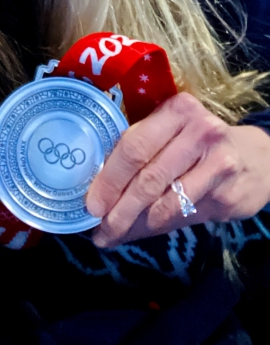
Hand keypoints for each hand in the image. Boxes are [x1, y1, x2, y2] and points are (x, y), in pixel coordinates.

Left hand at [85, 92, 269, 247]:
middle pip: (148, 175)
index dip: (110, 178)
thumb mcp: (172, 134)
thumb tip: (98, 190)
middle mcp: (199, 131)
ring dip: (135, 222)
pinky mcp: (228, 191)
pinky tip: (143, 230)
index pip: (135, 145)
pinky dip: (157, 225)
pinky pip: (183, 214)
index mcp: (176, 110)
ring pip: (165, 200)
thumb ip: (141, 154)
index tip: (91, 203)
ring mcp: (218, 162)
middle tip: (99, 226)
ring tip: (114, 233)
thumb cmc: (199, 144)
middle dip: (119, 206)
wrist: (256, 157)